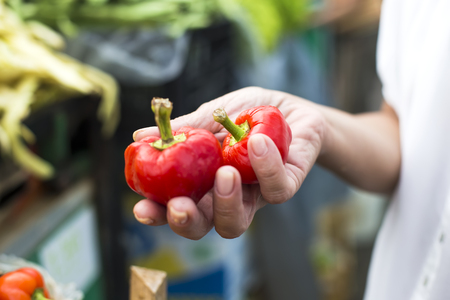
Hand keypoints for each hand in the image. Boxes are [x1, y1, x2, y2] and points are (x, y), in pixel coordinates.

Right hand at [132, 87, 325, 238]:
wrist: (292, 109)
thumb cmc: (248, 114)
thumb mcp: (213, 114)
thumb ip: (185, 128)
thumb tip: (139, 137)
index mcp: (203, 182)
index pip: (176, 206)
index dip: (158, 214)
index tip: (142, 208)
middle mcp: (227, 196)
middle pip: (203, 226)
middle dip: (187, 222)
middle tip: (180, 206)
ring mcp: (256, 196)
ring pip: (237, 223)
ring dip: (227, 202)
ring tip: (225, 173)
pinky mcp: (286, 186)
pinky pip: (276, 190)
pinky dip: (265, 166)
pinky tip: (256, 142)